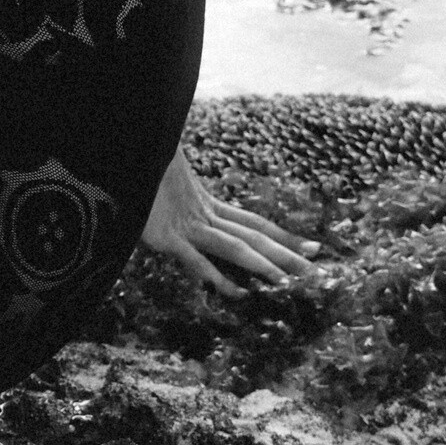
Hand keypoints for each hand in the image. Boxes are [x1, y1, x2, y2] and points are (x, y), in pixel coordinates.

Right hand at [141, 146, 319, 299]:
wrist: (128, 151)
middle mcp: (202, 215)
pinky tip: (237, 293)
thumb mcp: (163, 178)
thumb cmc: (145, 166)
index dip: (283, 235)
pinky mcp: (165, 237)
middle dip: (286, 253)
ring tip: (288, 282)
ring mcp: (185, 227)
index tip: (311, 246)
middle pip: (254, 237)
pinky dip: (217, 276)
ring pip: (234, 248)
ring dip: (263, 266)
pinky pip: (196, 259)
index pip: (254, 222)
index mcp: (205, 203)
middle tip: (317, 267)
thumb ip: (174, 185)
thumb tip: (177, 172)